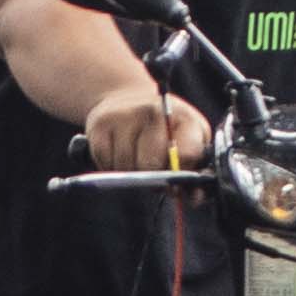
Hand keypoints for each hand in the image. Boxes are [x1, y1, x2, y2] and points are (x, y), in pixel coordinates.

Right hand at [79, 92, 211, 174]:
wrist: (127, 97)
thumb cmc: (164, 126)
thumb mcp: (188, 139)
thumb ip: (194, 169)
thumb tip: (195, 198)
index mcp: (183, 118)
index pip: (186, 154)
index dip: (180, 176)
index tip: (175, 183)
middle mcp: (153, 112)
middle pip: (150, 165)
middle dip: (152, 177)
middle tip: (154, 171)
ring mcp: (124, 116)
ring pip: (126, 168)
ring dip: (131, 173)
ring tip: (136, 158)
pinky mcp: (100, 125)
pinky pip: (106, 165)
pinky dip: (112, 167)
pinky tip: (119, 152)